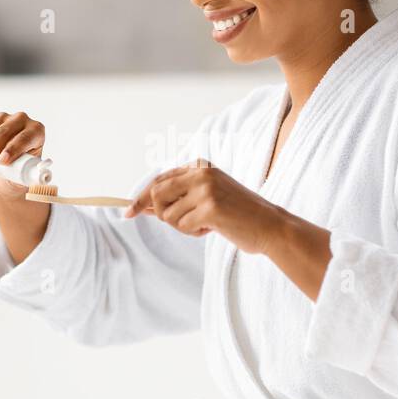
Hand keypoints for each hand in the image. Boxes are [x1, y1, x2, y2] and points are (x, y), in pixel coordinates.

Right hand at [0, 109, 44, 197]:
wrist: (5, 172)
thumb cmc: (19, 173)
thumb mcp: (25, 176)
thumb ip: (24, 174)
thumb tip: (21, 175)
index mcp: (36, 131)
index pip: (24, 137)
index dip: (13, 149)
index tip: (2, 163)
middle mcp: (21, 119)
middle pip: (2, 134)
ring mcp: (2, 116)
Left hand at [124, 161, 285, 254]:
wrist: (269, 226)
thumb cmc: (238, 215)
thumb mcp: (207, 197)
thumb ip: (179, 198)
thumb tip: (144, 206)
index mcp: (199, 166)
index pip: (159, 179)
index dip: (141, 198)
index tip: (128, 212)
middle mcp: (200, 173)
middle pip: (156, 195)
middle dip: (163, 215)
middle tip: (187, 222)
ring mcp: (205, 189)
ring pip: (169, 215)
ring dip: (185, 226)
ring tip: (208, 223)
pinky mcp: (210, 208)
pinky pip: (183, 226)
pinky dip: (194, 232)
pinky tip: (213, 228)